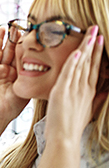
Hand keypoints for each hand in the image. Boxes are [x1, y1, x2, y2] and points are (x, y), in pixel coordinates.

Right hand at [0, 27, 29, 132]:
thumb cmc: (14, 106)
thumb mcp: (28, 88)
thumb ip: (35, 78)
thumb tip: (52, 70)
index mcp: (17, 73)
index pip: (21, 55)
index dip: (24, 44)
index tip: (30, 32)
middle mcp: (6, 70)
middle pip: (9, 50)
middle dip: (13, 38)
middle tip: (17, 25)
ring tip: (3, 28)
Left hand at [46, 25, 103, 142]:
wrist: (64, 138)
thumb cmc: (71, 126)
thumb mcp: (87, 111)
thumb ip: (96, 99)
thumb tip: (105, 91)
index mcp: (88, 91)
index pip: (93, 67)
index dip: (96, 53)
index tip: (99, 40)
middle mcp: (83, 88)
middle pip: (90, 62)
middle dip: (93, 44)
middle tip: (96, 29)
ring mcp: (74, 90)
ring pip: (81, 65)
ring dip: (85, 48)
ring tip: (90, 34)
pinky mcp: (62, 92)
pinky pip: (68, 74)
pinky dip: (72, 63)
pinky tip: (76, 52)